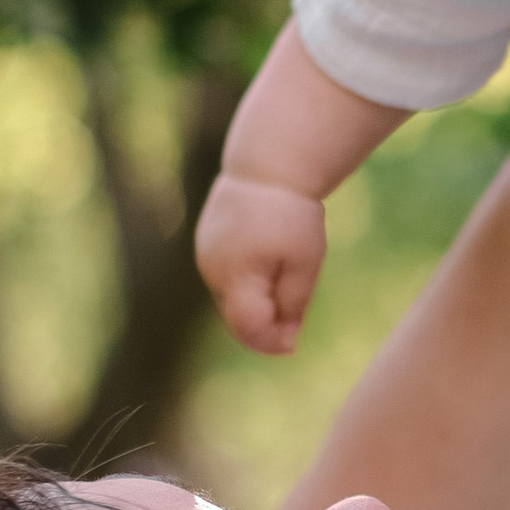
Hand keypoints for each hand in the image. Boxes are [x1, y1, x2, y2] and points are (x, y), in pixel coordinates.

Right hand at [195, 172, 328, 356]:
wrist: (267, 166)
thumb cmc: (292, 215)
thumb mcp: (304, 264)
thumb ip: (293, 306)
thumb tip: (285, 343)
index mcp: (237, 277)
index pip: (249, 329)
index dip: (271, 342)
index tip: (295, 342)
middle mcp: (213, 271)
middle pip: (237, 319)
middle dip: (265, 326)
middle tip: (294, 314)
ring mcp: (205, 257)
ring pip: (230, 300)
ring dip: (255, 305)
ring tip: (284, 279)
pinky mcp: (206, 245)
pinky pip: (225, 279)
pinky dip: (245, 285)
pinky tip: (268, 265)